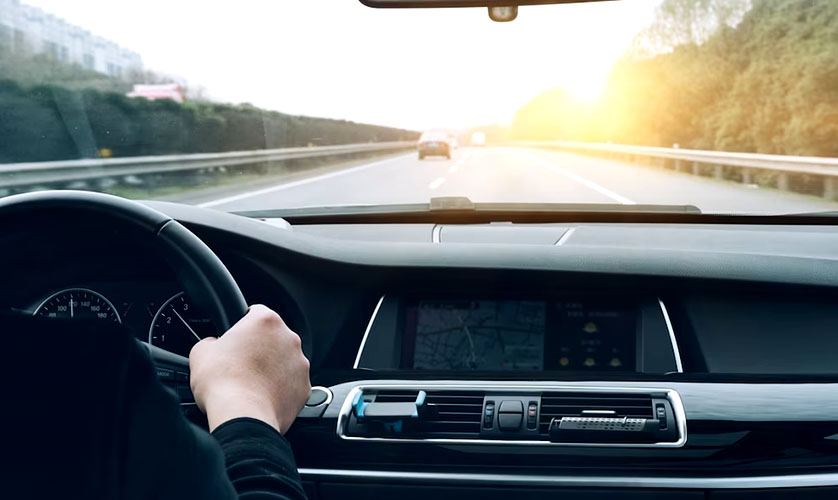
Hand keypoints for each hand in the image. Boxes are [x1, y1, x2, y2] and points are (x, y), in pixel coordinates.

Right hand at [189, 305, 310, 432]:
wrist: (243, 417)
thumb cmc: (223, 383)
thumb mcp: (201, 352)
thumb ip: (210, 341)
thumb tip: (213, 345)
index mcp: (265, 321)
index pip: (255, 312)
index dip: (242, 325)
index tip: (235, 338)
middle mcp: (289, 338)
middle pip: (273, 337)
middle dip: (259, 348)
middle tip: (240, 364)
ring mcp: (300, 363)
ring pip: (284, 360)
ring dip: (271, 368)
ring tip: (250, 383)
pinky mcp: (304, 386)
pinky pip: (291, 383)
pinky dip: (280, 388)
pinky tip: (262, 396)